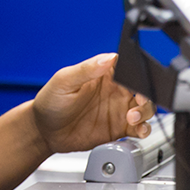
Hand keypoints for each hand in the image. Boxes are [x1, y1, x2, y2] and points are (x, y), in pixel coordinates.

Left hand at [30, 53, 153, 155]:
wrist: (44, 131)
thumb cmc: (50, 101)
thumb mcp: (64, 81)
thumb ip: (86, 69)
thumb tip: (107, 57)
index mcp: (104, 74)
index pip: (128, 67)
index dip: (137, 73)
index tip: (136, 82)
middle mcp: (114, 90)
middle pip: (142, 88)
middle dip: (145, 95)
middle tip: (138, 103)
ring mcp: (118, 109)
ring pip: (145, 108)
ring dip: (145, 112)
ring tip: (133, 118)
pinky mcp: (118, 128)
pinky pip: (138, 128)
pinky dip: (144, 129)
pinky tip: (139, 130)